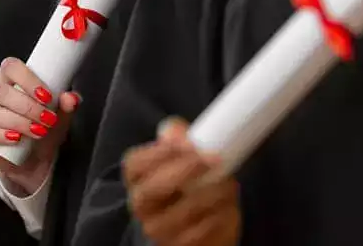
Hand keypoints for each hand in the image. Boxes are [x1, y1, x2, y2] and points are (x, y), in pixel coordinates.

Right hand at [0, 57, 79, 194]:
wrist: (35, 160)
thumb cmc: (46, 128)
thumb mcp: (61, 116)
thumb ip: (67, 104)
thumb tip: (71, 98)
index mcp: (10, 79)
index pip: (10, 67)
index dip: (27, 79)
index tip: (47, 96)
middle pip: (1, 91)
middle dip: (28, 106)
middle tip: (48, 119)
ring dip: (19, 122)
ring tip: (39, 132)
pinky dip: (0, 135)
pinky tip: (16, 140)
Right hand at [123, 118, 240, 245]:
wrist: (201, 221)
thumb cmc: (189, 181)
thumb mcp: (182, 156)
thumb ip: (177, 137)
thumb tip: (175, 130)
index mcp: (137, 179)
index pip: (135, 165)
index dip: (160, 152)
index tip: (188, 142)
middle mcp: (142, 206)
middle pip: (153, 189)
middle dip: (185, 171)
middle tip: (212, 158)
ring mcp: (161, 230)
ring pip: (184, 211)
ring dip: (212, 193)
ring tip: (227, 181)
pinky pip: (204, 231)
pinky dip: (220, 214)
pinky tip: (227, 204)